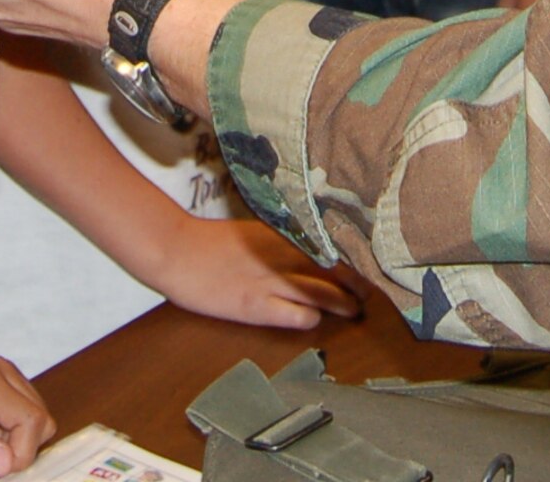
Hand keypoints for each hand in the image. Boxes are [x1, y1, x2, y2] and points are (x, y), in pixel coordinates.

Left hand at [0, 356, 55, 475]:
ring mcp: (8, 372)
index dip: (20, 453)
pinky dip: (13, 430)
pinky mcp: (9, 380)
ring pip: (39, 417)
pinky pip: (29, 413)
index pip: (32, 421)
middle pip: (41, 419)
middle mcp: (3, 370)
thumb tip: (6, 462)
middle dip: (17, 446)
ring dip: (15, 439)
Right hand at [146, 212, 365, 328]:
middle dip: (356, 283)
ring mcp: (270, 282)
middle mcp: (281, 256)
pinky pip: (295, 316)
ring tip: (354, 311)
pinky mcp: (255, 307)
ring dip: (342, 304)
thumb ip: (282, 235)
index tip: (368, 260)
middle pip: (334, 270)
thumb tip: (310, 240)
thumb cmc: (211, 242)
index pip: (330, 244)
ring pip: (322, 294)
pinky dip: (310, 319)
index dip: (353, 256)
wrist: (177, 251)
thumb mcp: (253, 230)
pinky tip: (313, 320)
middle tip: (371, 292)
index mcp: (281, 234)